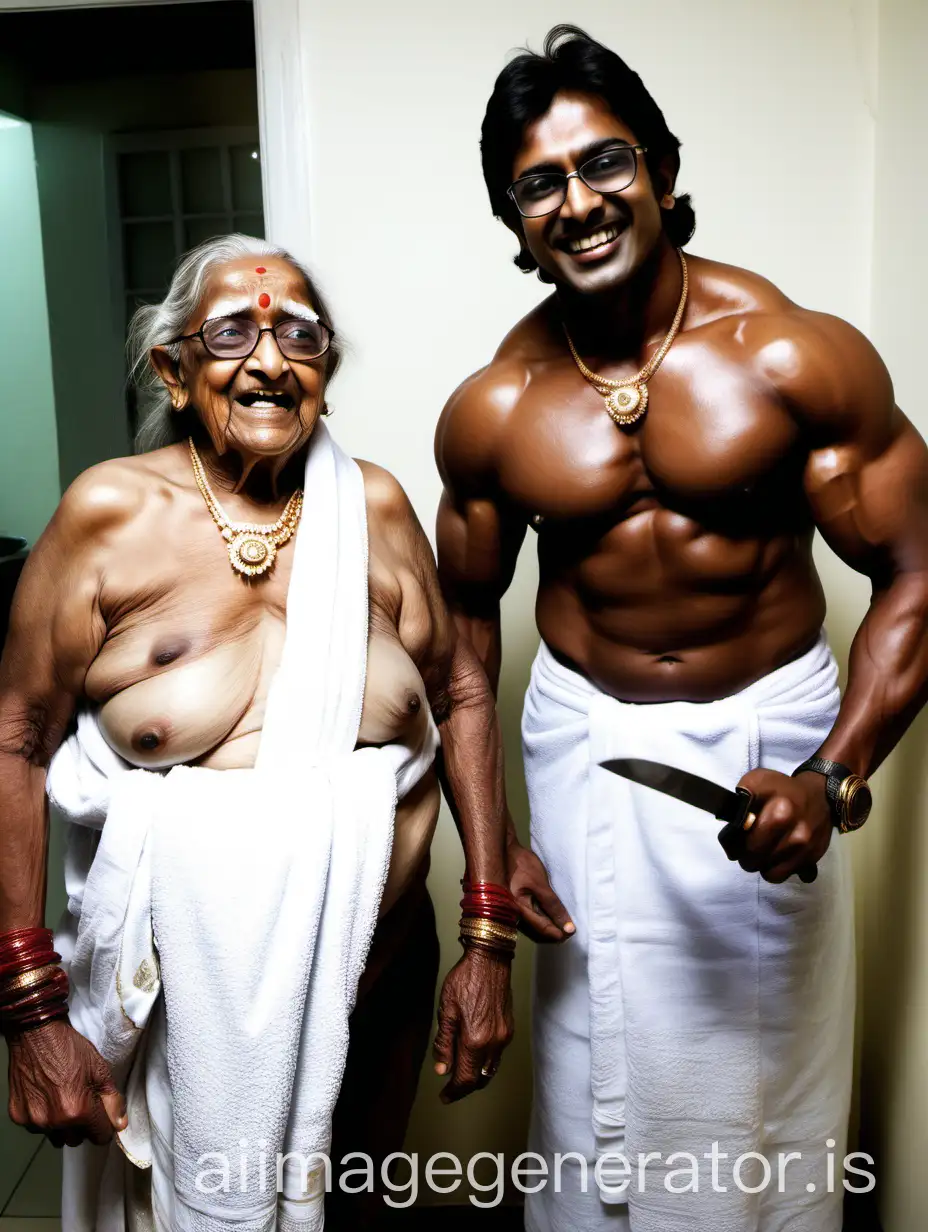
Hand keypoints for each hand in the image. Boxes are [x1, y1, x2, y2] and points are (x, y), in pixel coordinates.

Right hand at [7, 1018, 127, 1147]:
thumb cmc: (69, 1048)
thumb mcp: (100, 1069)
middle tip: (82, 1103)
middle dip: (83, 1126)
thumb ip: (112, 1100)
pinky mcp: (18, 1116)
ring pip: (56, 1137)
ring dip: (62, 1126)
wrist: (36, 1035)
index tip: (102, 1117)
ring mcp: (34, 1121)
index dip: (104, 1126)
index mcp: (78, 1110)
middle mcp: (55, 1121)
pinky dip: (43, 1119)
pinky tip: (46, 1098)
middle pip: (77, 1140)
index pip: (100, 1137)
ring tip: (63, 1100)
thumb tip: (120, 1124)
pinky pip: (37, 1129)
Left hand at [432, 946, 512, 1102]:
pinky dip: (486, 1063)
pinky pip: (497, 1055)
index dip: (453, 1091)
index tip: (444, 1095)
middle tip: (451, 1089)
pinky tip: (475, 1056)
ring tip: (461, 1074)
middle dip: (464, 1087)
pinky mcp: (509, 1028)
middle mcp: (493, 1043)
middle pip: (479, 1079)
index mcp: (475, 1041)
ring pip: (490, 1069)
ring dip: (476, 1076)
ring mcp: (504, 1037)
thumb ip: (444, 1043)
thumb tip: (442, 1070)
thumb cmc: (465, 981)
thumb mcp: (446, 1011)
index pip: (465, 1079)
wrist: (490, 960)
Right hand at [507, 836, 574, 942]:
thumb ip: (553, 906)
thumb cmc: (520, 865)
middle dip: (555, 932)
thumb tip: (568, 927)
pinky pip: (529, 922)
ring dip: (548, 927)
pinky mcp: (513, 909)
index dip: (560, 933)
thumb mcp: (540, 883)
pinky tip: (550, 914)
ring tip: (562, 920)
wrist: (503, 851)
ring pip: (534, 930)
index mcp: (517, 910)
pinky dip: (541, 920)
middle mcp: (512, 916)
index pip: (543, 930)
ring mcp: (512, 914)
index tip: (573, 931)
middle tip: (570, 926)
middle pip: (538, 934)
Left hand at [730, 768, 833, 883]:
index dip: (731, 841)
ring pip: (767, 872)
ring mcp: (803, 847)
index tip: (732, 837)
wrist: (819, 795)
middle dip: (743, 854)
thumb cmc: (781, 789)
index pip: (742, 838)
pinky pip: (782, 876)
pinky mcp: (811, 859)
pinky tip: (774, 857)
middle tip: (745, 846)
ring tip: (761, 851)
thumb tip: (732, 824)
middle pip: (752, 857)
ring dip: (759, 864)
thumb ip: (741, 800)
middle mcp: (794, 832)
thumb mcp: (756, 781)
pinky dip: (774, 870)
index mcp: (779, 811)